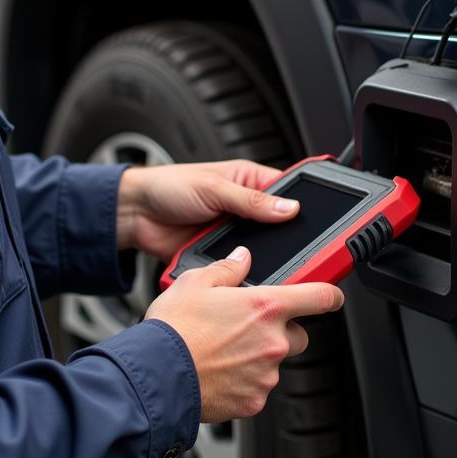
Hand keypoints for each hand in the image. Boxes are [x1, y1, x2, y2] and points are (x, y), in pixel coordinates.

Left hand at [116, 160, 299, 261]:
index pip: (288, 193)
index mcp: (250, 181)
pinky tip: (244, 276)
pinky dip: (242, 274)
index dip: (303, 207)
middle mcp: (246, 208)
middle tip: (297, 251)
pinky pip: (240, 268)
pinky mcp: (222, 256)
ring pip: (263, 252)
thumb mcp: (213, 187)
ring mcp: (235, 234)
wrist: (135, 214)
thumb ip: (251, 200)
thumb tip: (289, 208)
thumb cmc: (169, 186)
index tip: (320, 222)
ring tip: (266, 263)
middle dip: (286, 240)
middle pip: (280, 228)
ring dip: (262, 258)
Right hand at [145, 246, 344, 421]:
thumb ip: (227, 268)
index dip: (331, 294)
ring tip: (223, 349)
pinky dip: (244, 380)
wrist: (156, 377)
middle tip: (249, 325)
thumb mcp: (195, 282)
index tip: (332, 295)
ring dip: (259, 356)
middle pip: (298, 334)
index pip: (319, 298)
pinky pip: (258, 387)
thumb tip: (242, 259)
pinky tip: (219, 370)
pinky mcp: (253, 402)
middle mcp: (273, 342)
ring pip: (275, 362)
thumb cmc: (174, 330)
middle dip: (281, 329)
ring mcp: (265, 375)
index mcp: (265, 307)